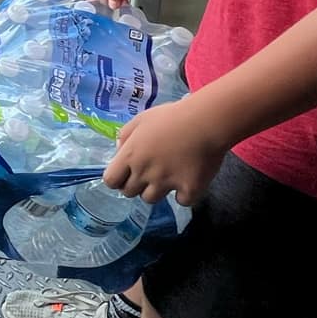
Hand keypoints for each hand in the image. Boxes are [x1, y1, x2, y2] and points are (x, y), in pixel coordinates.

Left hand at [102, 99, 225, 206]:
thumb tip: (118, 151)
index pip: (110, 180)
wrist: (206, 121)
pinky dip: (184, 194)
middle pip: (129, 192)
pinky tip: (188, 181)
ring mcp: (166, 183)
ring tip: (167, 176)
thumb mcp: (141, 119)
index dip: (117, 179)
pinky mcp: (189, 189)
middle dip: (135, 185)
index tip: (125, 174)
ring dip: (156, 190)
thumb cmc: (172, 117)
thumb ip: (125, 135)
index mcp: (130, 155)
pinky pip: (181, 201)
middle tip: (148, 173)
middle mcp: (144, 172)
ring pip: (150, 199)